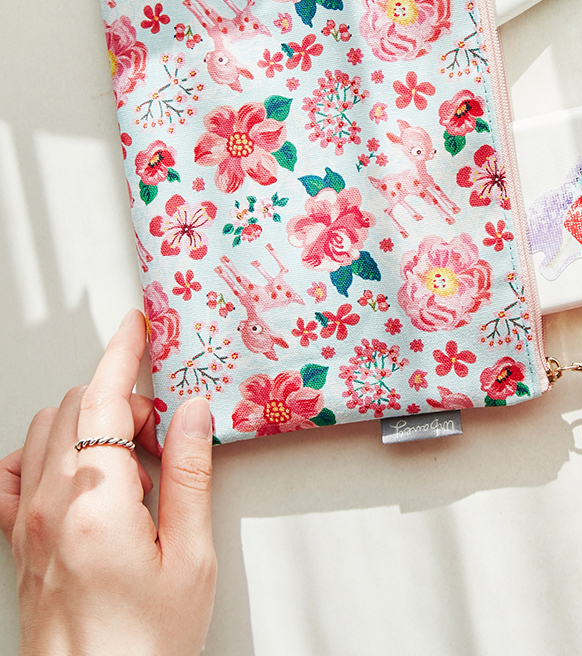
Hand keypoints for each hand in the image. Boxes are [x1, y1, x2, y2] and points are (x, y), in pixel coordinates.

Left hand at [0, 309, 216, 655]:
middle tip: (165, 422)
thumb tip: (194, 412)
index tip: (136, 326)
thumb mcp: (190, 559)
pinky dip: (47, 451)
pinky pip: (17, 471)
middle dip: (119, 396)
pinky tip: (82, 468)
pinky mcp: (17, 543)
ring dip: (89, 419)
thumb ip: (191, 475)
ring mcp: (25, 523)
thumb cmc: (145, 645)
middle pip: (73, 407)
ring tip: (134, 452)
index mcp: (95, 505)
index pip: (100, 400)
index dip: (121, 354)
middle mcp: (49, 506)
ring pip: (46, 431)